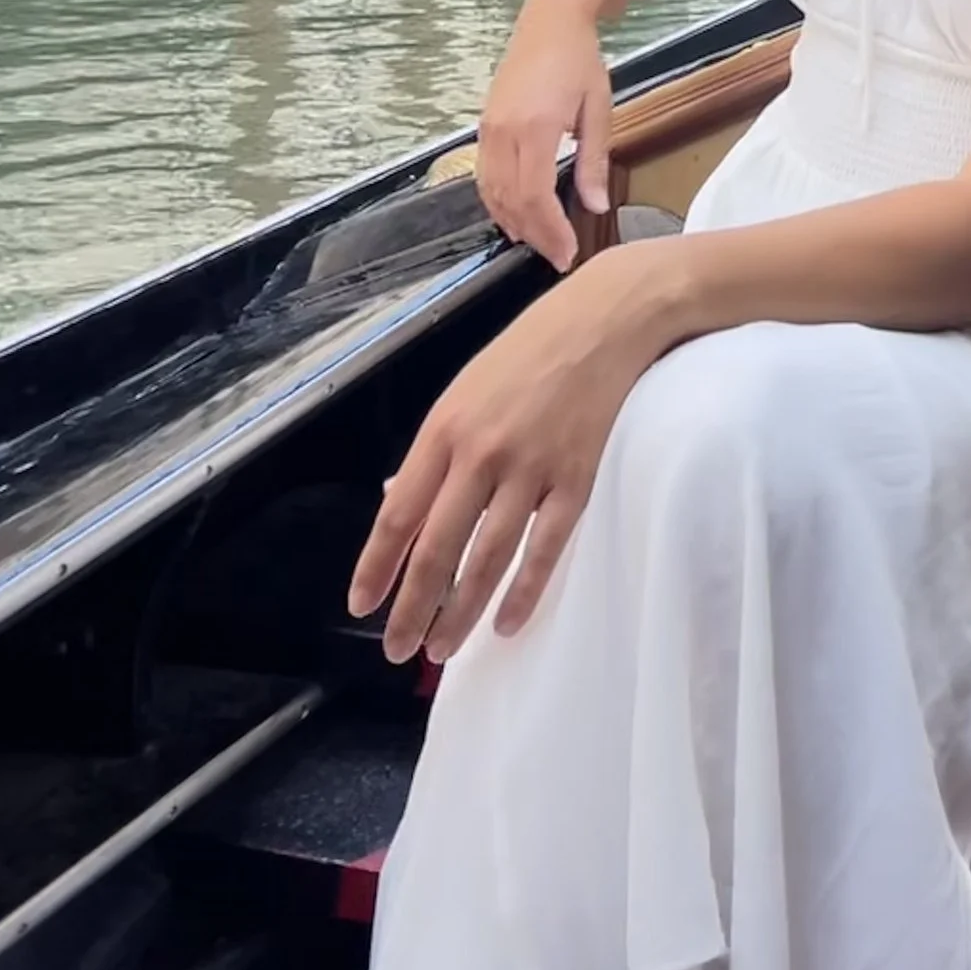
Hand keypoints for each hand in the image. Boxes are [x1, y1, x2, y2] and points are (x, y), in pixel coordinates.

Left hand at [347, 241, 677, 661]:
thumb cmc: (531, 349)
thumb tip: (401, 504)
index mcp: (444, 429)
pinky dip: (524, 592)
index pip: (397, 516)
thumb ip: (435, 449)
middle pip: (437, 550)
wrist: (607, 318)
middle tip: (399, 651)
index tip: (363, 607)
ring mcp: (531, 469)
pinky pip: (545, 549)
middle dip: (413, 609)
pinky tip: (506, 622)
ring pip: (487, 560)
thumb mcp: (465, 388)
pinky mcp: (577, 479)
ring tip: (443, 649)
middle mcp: (481, 454)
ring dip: (461, 613)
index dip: (377, 568)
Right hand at [477, 0, 611, 269]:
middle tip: (558, 257)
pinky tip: (515, 217)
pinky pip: (484, 176)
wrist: (549, 22)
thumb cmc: (580, 62)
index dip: (550, 231)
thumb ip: (594, 161)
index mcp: (536, 127)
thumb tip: (594, 207)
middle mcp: (503, 132)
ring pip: (491, 192)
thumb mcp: (598, 110)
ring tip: (539, 243)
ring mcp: (488, 130)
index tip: (568, 252)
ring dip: (513, 223)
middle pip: (511, 200)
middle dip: (534, 235)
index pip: (535, 195)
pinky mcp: (483, 127)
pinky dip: (497, 203)